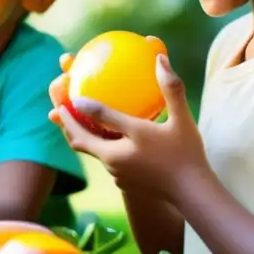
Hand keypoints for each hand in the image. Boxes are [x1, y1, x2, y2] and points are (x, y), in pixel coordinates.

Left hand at [48, 54, 210, 203]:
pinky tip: (112, 137)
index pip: (84, 127)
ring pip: (94, 151)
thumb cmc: (186, 155)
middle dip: (67, 124)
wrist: (194, 195)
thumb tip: (161, 58)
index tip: (62, 98)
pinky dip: (102, 145)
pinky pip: (108, 159)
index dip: (70, 111)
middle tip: (59, 109)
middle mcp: (111, 162)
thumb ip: (170, 89)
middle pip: (80, 141)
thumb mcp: (180, 120)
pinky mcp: (126, 182)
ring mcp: (117, 174)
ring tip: (80, 120)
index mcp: (117, 147)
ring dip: (84, 135)